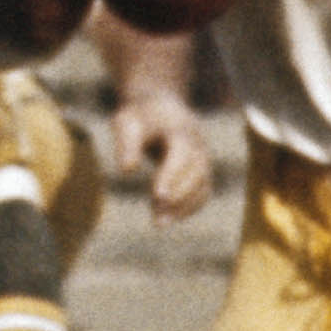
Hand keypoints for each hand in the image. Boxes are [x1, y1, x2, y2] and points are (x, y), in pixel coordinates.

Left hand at [110, 86, 213, 223]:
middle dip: (179, 197)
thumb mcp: (126, 122)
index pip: (182, 153)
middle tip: (158, 220)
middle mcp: (197, 145)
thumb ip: (126, 144)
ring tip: (159, 223)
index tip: (158, 196)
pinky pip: (203, 192)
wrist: (162, 107)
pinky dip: (189, 208)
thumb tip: (127, 171)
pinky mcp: (202, 171)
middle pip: (197, 173)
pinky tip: (168, 219)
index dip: (172, 175)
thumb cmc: (140, 117)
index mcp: (179, 129)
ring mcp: (203, 158)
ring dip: (184, 207)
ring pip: (202, 186)